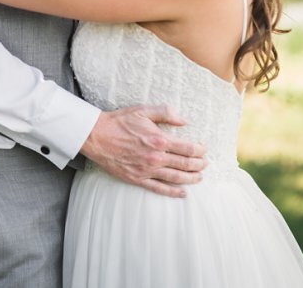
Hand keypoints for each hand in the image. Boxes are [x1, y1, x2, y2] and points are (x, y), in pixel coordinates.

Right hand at [80, 105, 207, 197]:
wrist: (97, 136)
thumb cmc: (120, 122)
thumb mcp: (144, 110)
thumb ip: (167, 113)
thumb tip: (185, 121)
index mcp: (159, 140)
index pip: (187, 148)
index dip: (199, 150)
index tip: (204, 150)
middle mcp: (155, 157)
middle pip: (185, 164)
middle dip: (198, 164)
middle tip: (205, 164)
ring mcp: (146, 170)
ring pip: (175, 177)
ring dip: (191, 178)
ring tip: (200, 177)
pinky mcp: (137, 179)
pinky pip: (159, 188)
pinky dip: (173, 192)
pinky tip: (183, 193)